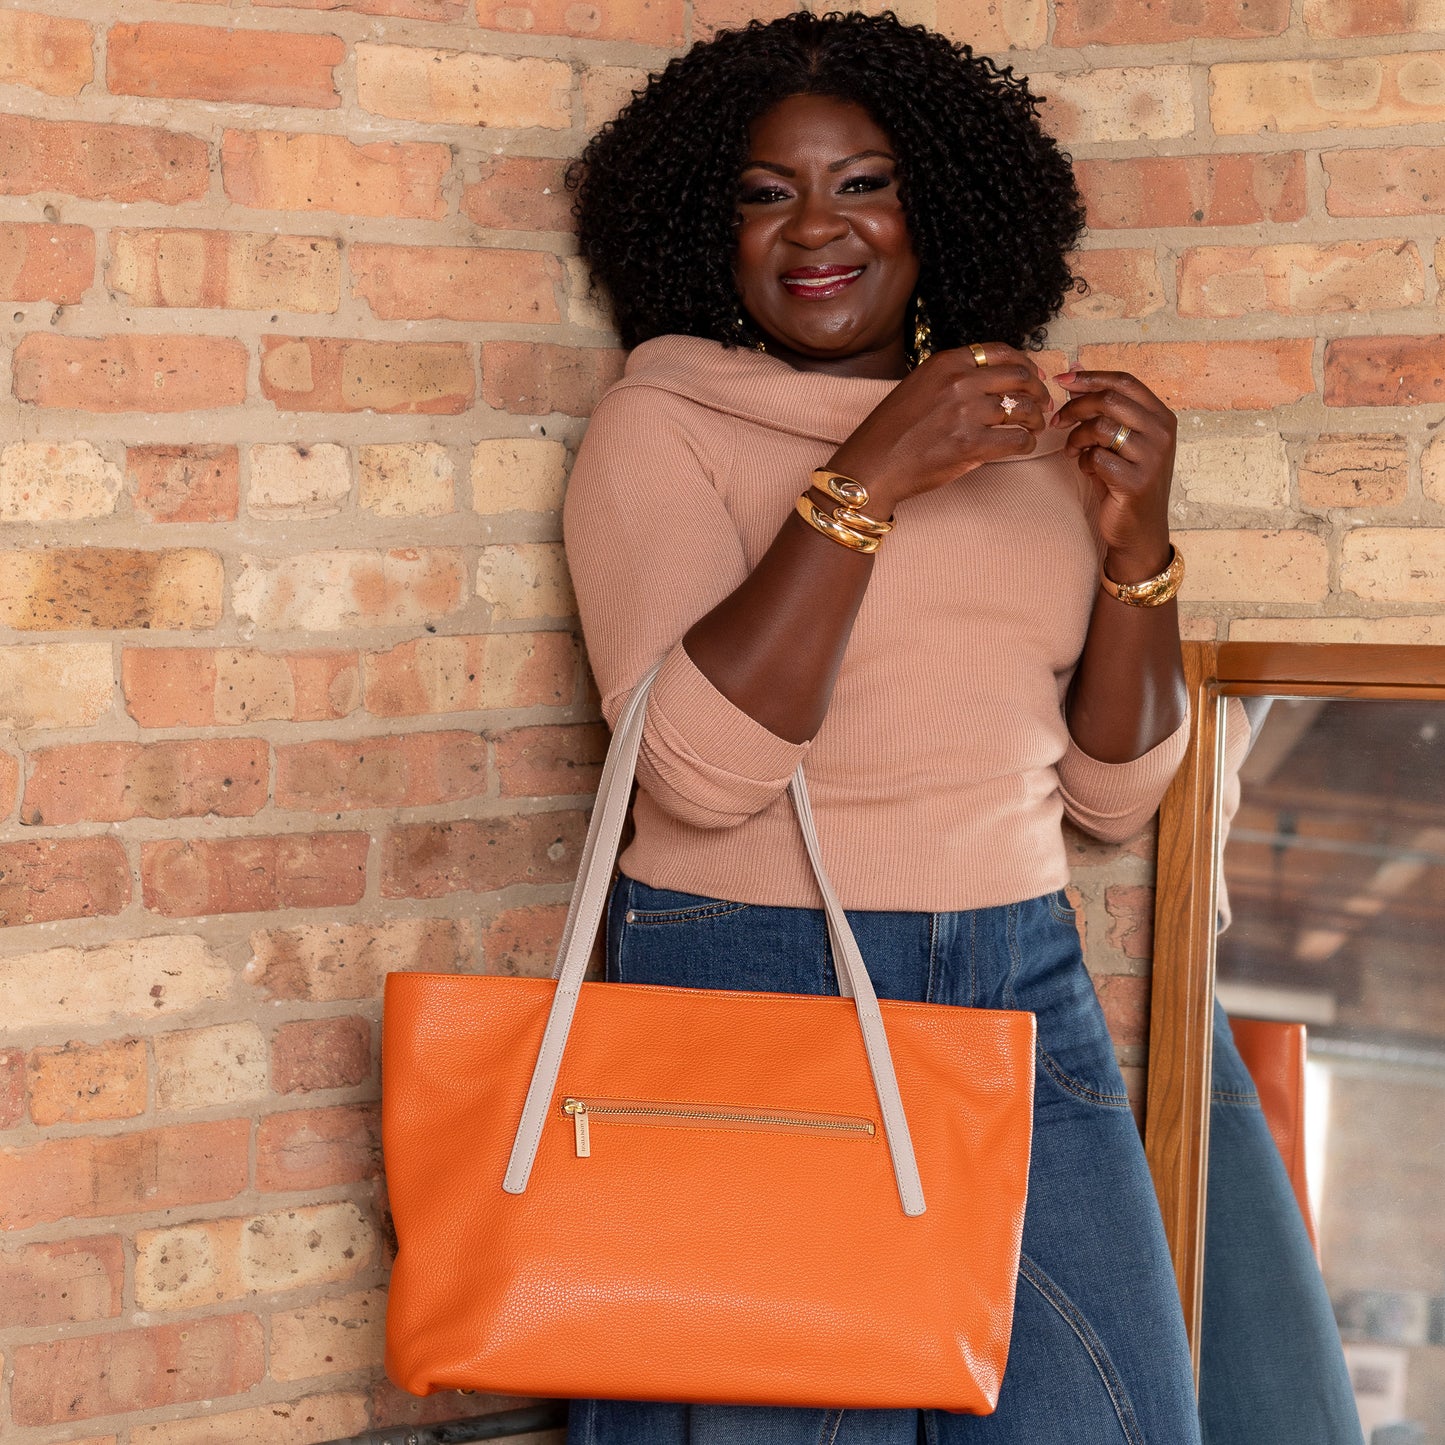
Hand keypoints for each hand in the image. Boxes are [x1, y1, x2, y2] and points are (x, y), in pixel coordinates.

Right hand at [824, 343, 1054, 515]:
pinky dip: (1026, 443)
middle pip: (1020, 377)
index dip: (1026, 364)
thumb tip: (991, 385)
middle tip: (1042, 406)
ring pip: (1024, 408)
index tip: (1034, 378)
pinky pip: (1016, 439)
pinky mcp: (971, 444)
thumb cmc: (891, 432)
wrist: (871, 466)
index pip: (1001, 351)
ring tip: (1034, 428)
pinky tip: (1022, 446)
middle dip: (1039, 392)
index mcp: (946, 363)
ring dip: (1035, 419)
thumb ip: (952, 380)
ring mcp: (966, 412)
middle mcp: (959, 382)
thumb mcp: (918, 387)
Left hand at [1051, 370, 1176, 584]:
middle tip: (1057, 421)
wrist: (1140, 530)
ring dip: (1077, 437)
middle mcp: (1162, 433)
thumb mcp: (1119, 440)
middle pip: (1109, 400)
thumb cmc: (1126, 480)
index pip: (1125, 381)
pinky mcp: (1136, 482)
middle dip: (1075, 407)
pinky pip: (1096, 458)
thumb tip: (1074, 371)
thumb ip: (1103, 408)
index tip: (1061, 380)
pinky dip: (1084, 462)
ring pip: (1100, 427)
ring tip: (1073, 450)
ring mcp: (1152, 458)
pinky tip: (1088, 470)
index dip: (1090, 377)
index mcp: (1161, 417)